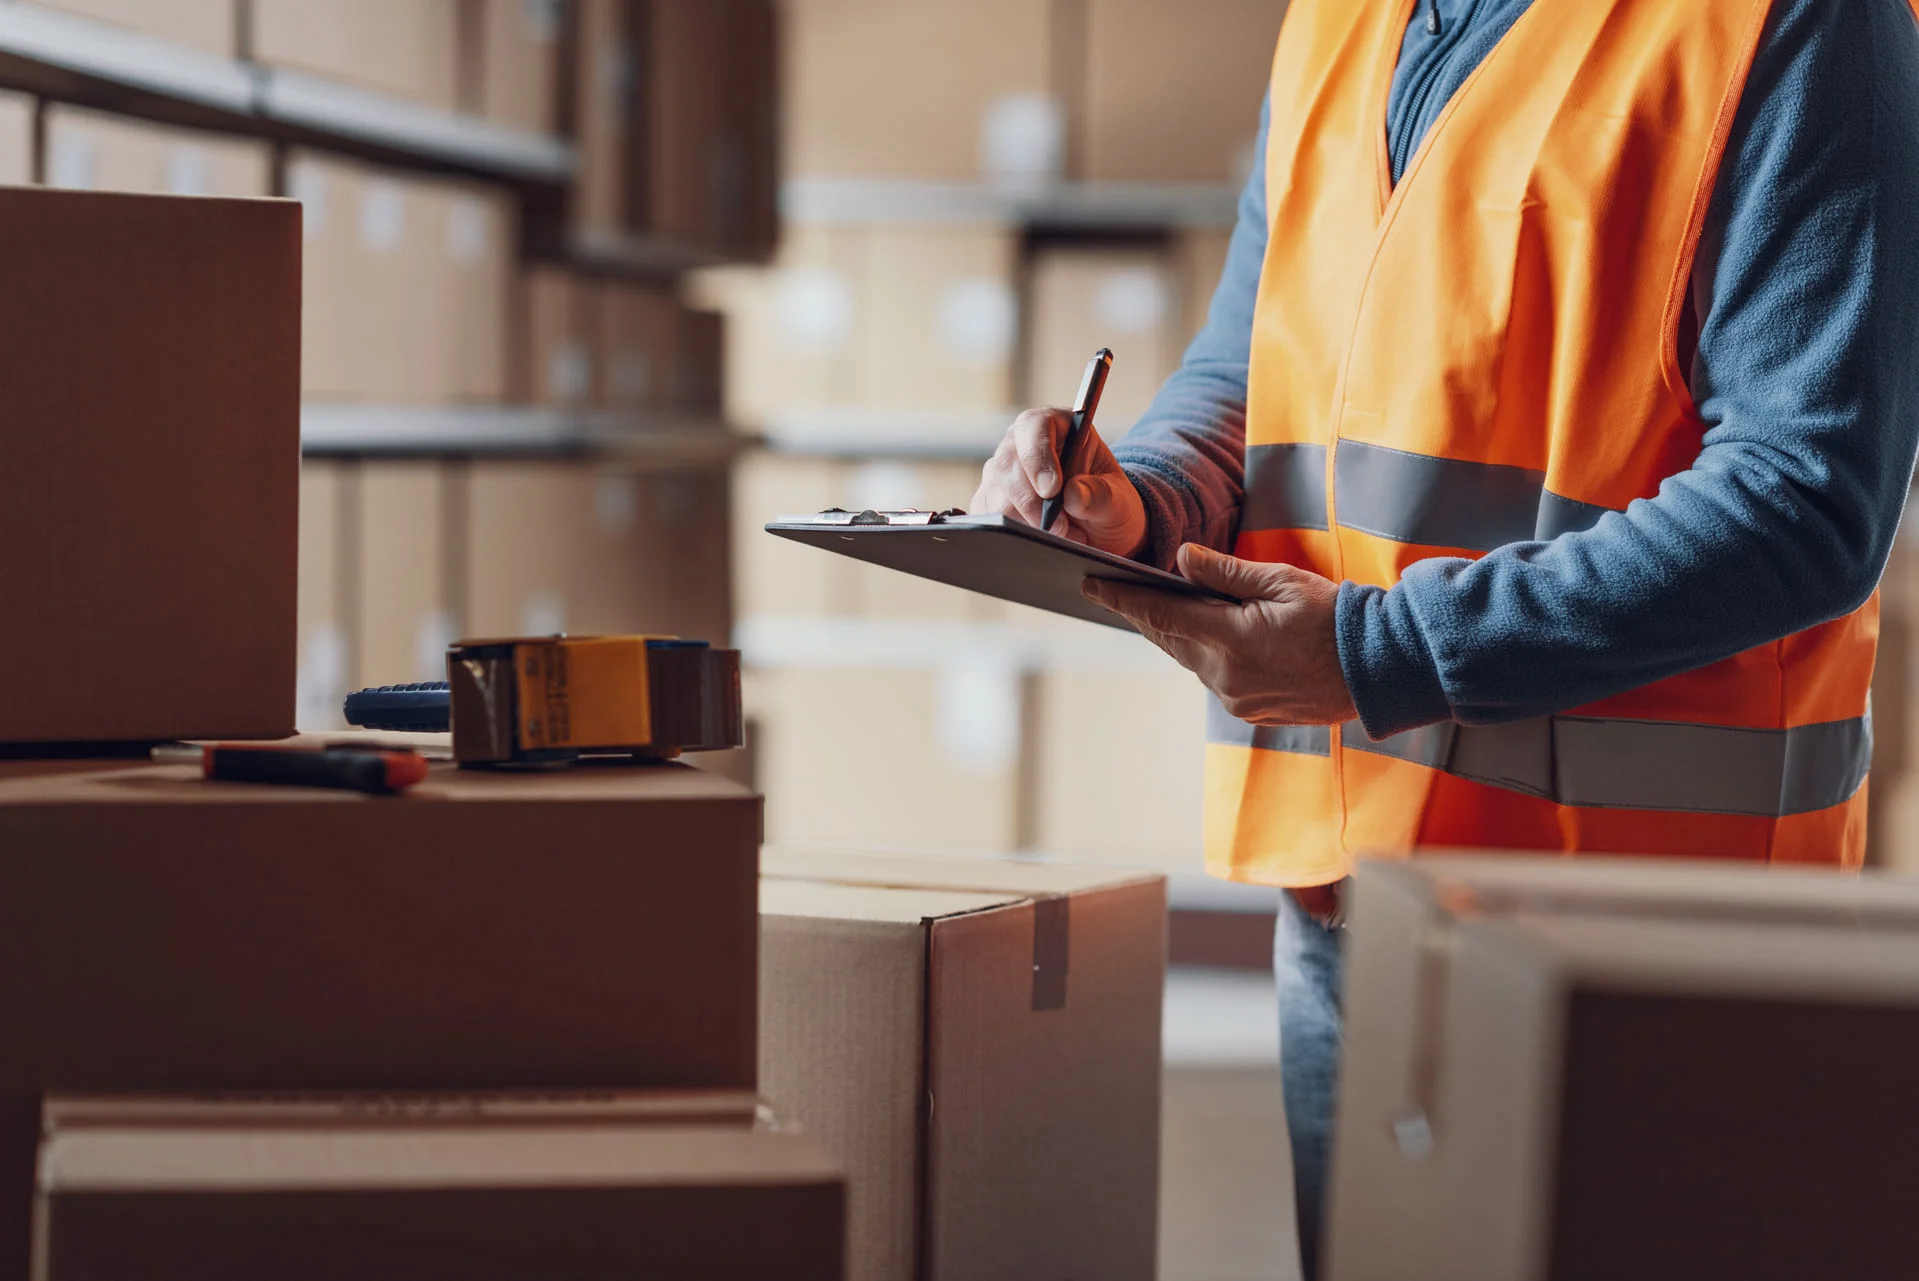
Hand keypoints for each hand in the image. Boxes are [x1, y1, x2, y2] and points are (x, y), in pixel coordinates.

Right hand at [971, 408, 1147, 556]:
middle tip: (1060, 528)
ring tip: (1063, 536)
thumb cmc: (1108, 502)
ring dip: (1026, 522)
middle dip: (1032, 502)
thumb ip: (1101, 494)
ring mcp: (1000, 473)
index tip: (1052, 490)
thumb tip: (1073, 494)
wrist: (1098, 528)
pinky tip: (1039, 541)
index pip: (1034, 427)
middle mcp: (1020, 444)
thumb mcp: (1119, 499)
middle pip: (1008, 464)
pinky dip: (1013, 534)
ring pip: (995, 495)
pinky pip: (989, 517)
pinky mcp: (989, 501)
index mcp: (1055, 426)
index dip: (1039, 457)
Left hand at [1083, 543, 1356, 725]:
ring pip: (1190, 660)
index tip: (1091, 584)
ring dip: (1175, 635)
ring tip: (1157, 609)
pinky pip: (1214, 678)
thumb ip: (1225, 573)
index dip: (1122, 599)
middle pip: (1169, 640)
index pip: (1160, 615)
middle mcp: (1225, 677)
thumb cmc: (1337, 617)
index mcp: (1230, 640)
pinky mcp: (1251, 712)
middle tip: (1115, 591)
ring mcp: (1237, 699)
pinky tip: (1205, 638)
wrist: (1382, 668)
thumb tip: (1180, 560)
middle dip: (1143, 614)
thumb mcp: (1280, 581)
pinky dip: (1204, 655)